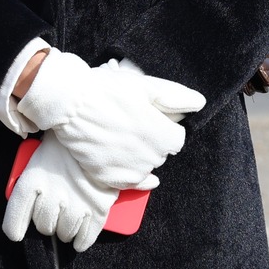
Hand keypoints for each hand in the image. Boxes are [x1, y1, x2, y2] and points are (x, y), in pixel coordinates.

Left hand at [1, 132, 117, 251]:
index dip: (15, 228)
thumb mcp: (39, 161)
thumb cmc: (63, 150)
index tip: (16, 234)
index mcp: (33, 180)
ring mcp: (76, 203)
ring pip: (64, 234)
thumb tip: (25, 214)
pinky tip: (79, 239)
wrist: (97, 134)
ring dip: (66, 230)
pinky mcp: (98, 209)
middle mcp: (52, 195)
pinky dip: (82, 241)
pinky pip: (85, 237)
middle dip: (48, 223)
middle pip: (44, 227)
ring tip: (69, 217)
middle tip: (55, 211)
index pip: (16, 217)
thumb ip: (31, 186)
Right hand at [14, 51, 204, 191]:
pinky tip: (121, 159)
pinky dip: (126, 172)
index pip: (176, 138)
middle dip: (151, 140)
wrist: (69, 104)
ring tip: (119, 135)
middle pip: (160, 153)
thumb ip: (176, 97)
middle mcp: (151, 158)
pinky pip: (127, 182)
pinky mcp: (109, 178)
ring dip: (137, 155)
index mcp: (164, 136)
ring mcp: (129, 171)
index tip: (148, 117)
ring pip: (144, 167)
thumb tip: (199, 103)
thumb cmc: (108, 91)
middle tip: (130, 123)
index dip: (163, 126)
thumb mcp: (145, 86)